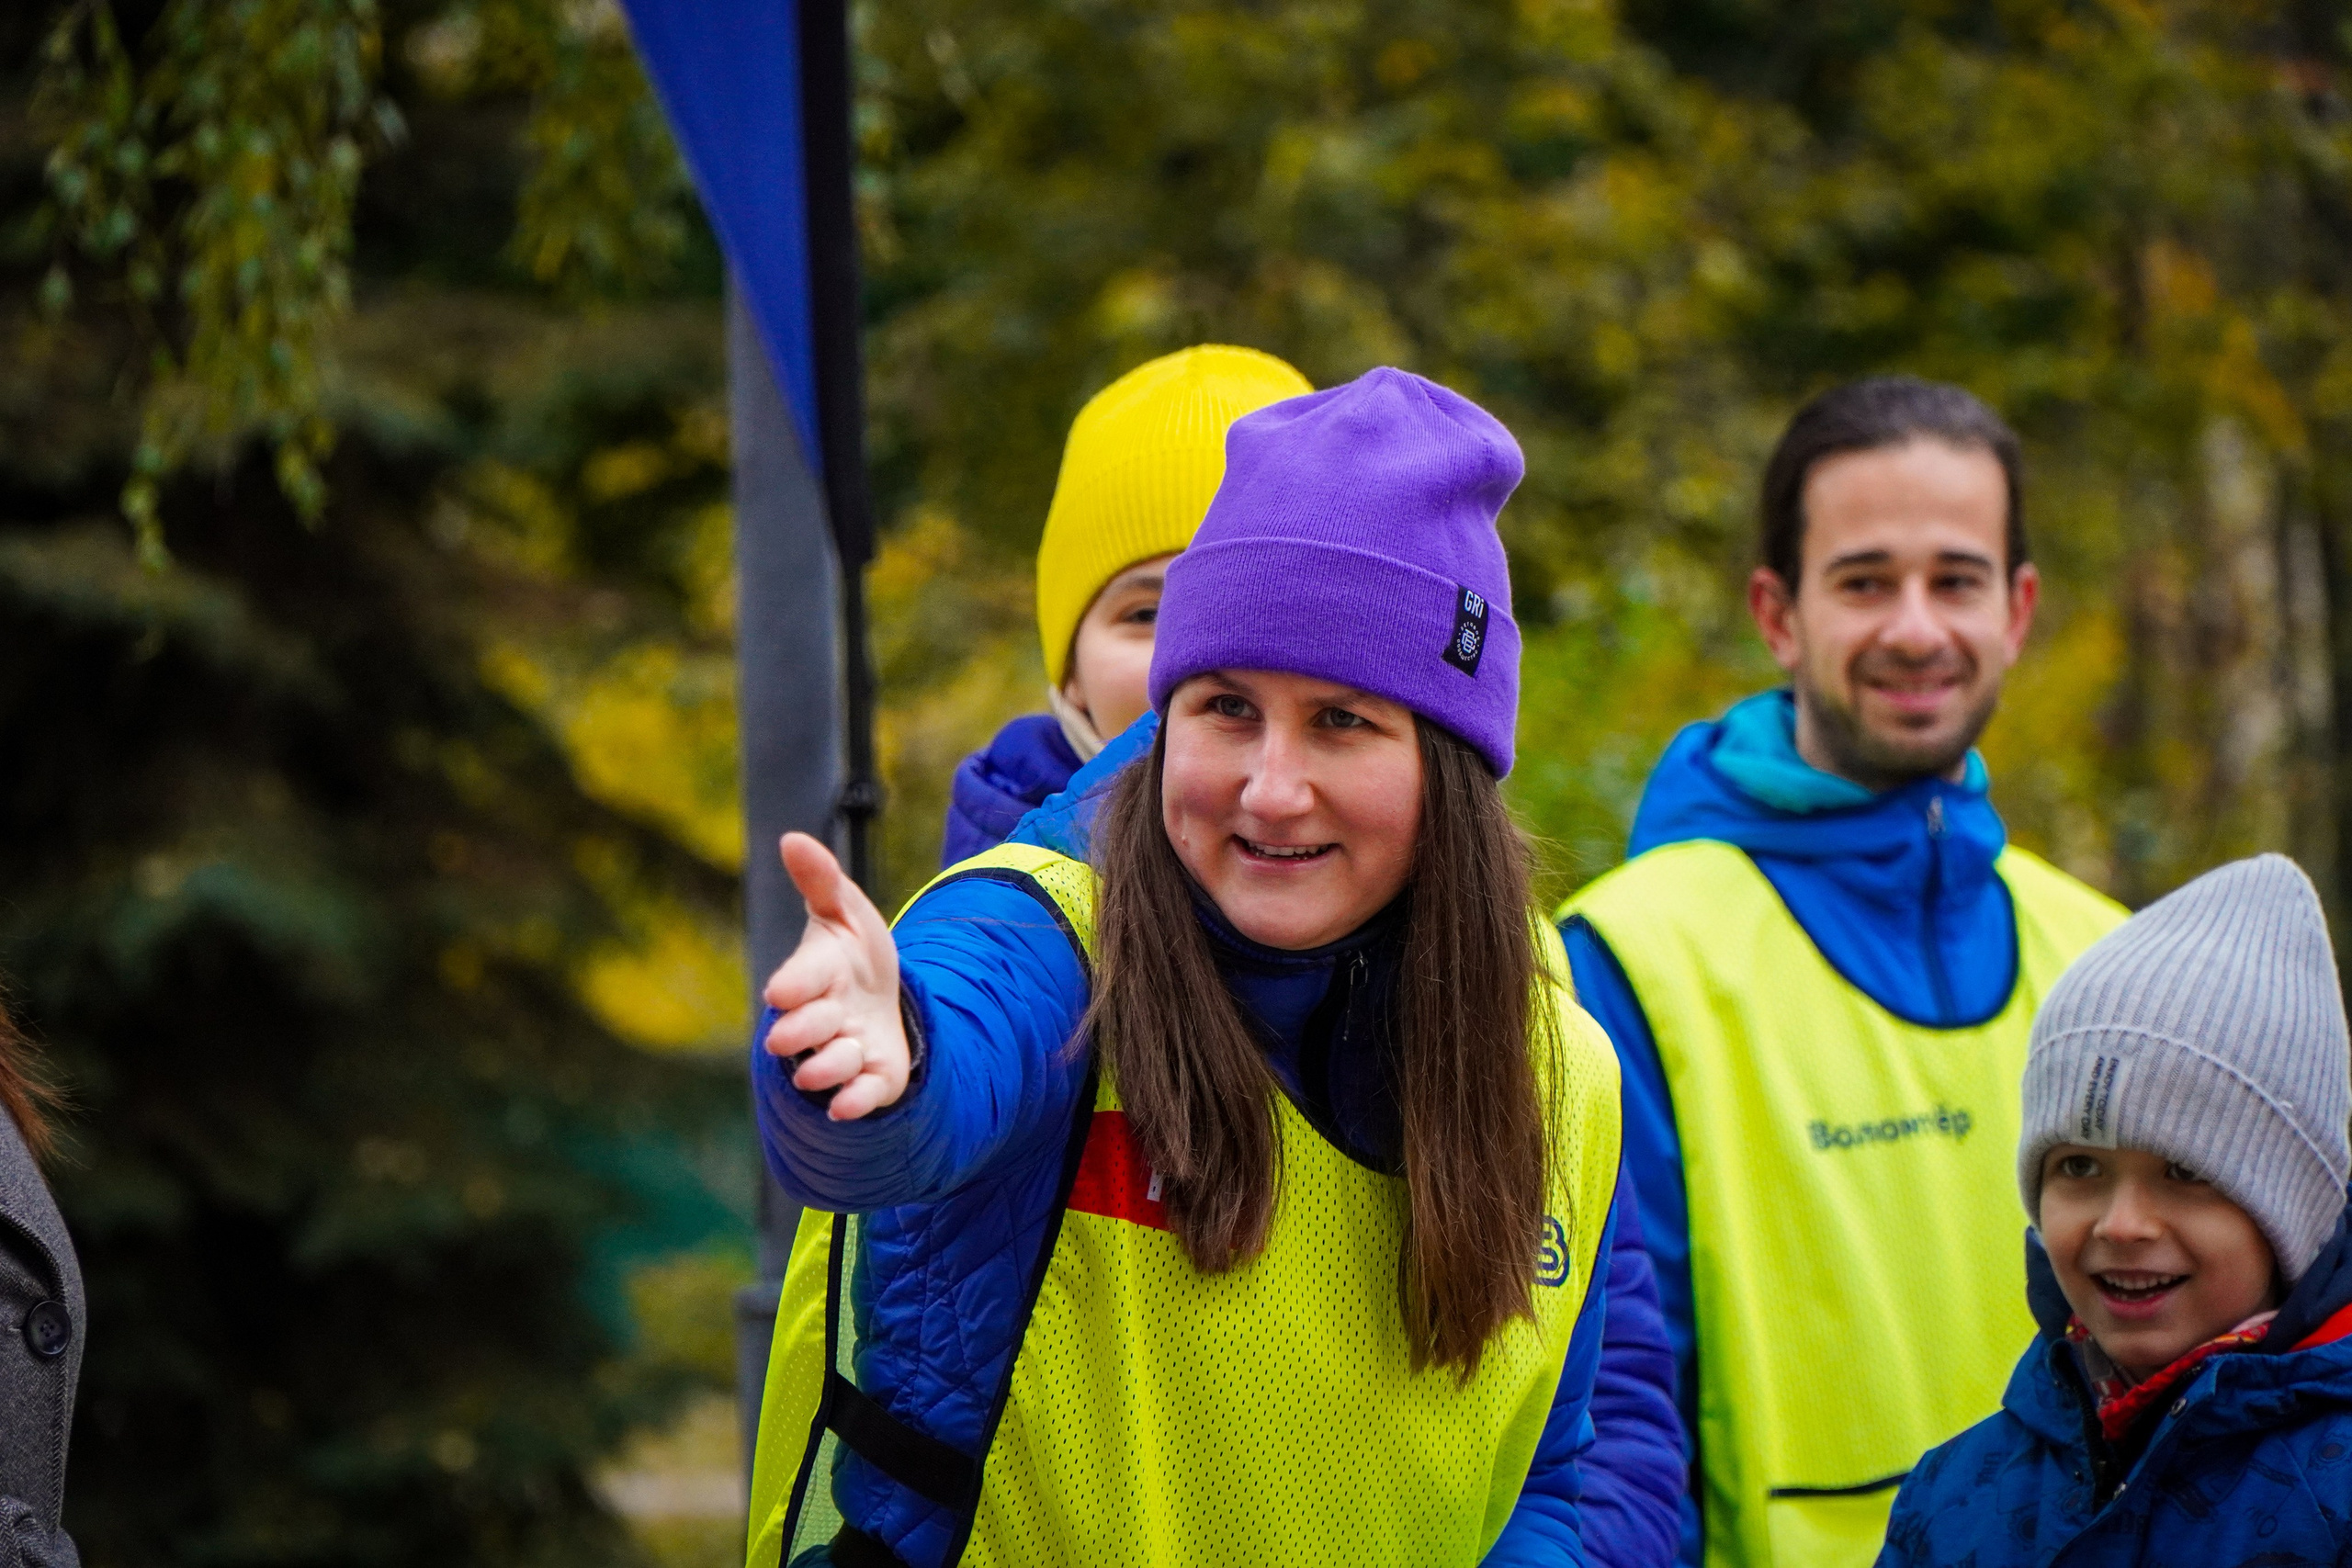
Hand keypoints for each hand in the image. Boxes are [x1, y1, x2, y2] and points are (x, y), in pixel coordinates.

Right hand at [762, 833, 909, 1120]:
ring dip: (829, 1066)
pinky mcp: (871, 1081)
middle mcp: (822, 1019)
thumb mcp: (846, 911)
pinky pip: (860, 1096)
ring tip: (840, 1055)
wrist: (887, 1000)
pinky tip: (848, 1105)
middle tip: (787, 1037)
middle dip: (801, 1031)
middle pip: (807, 1030)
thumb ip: (821, 879)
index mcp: (814, 976)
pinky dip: (854, 1101)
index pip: (799, 981)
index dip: (793, 986)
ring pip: (831, 1066)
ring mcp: (845, 1052)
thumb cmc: (855, 954)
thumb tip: (791, 838)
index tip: (779, 992)